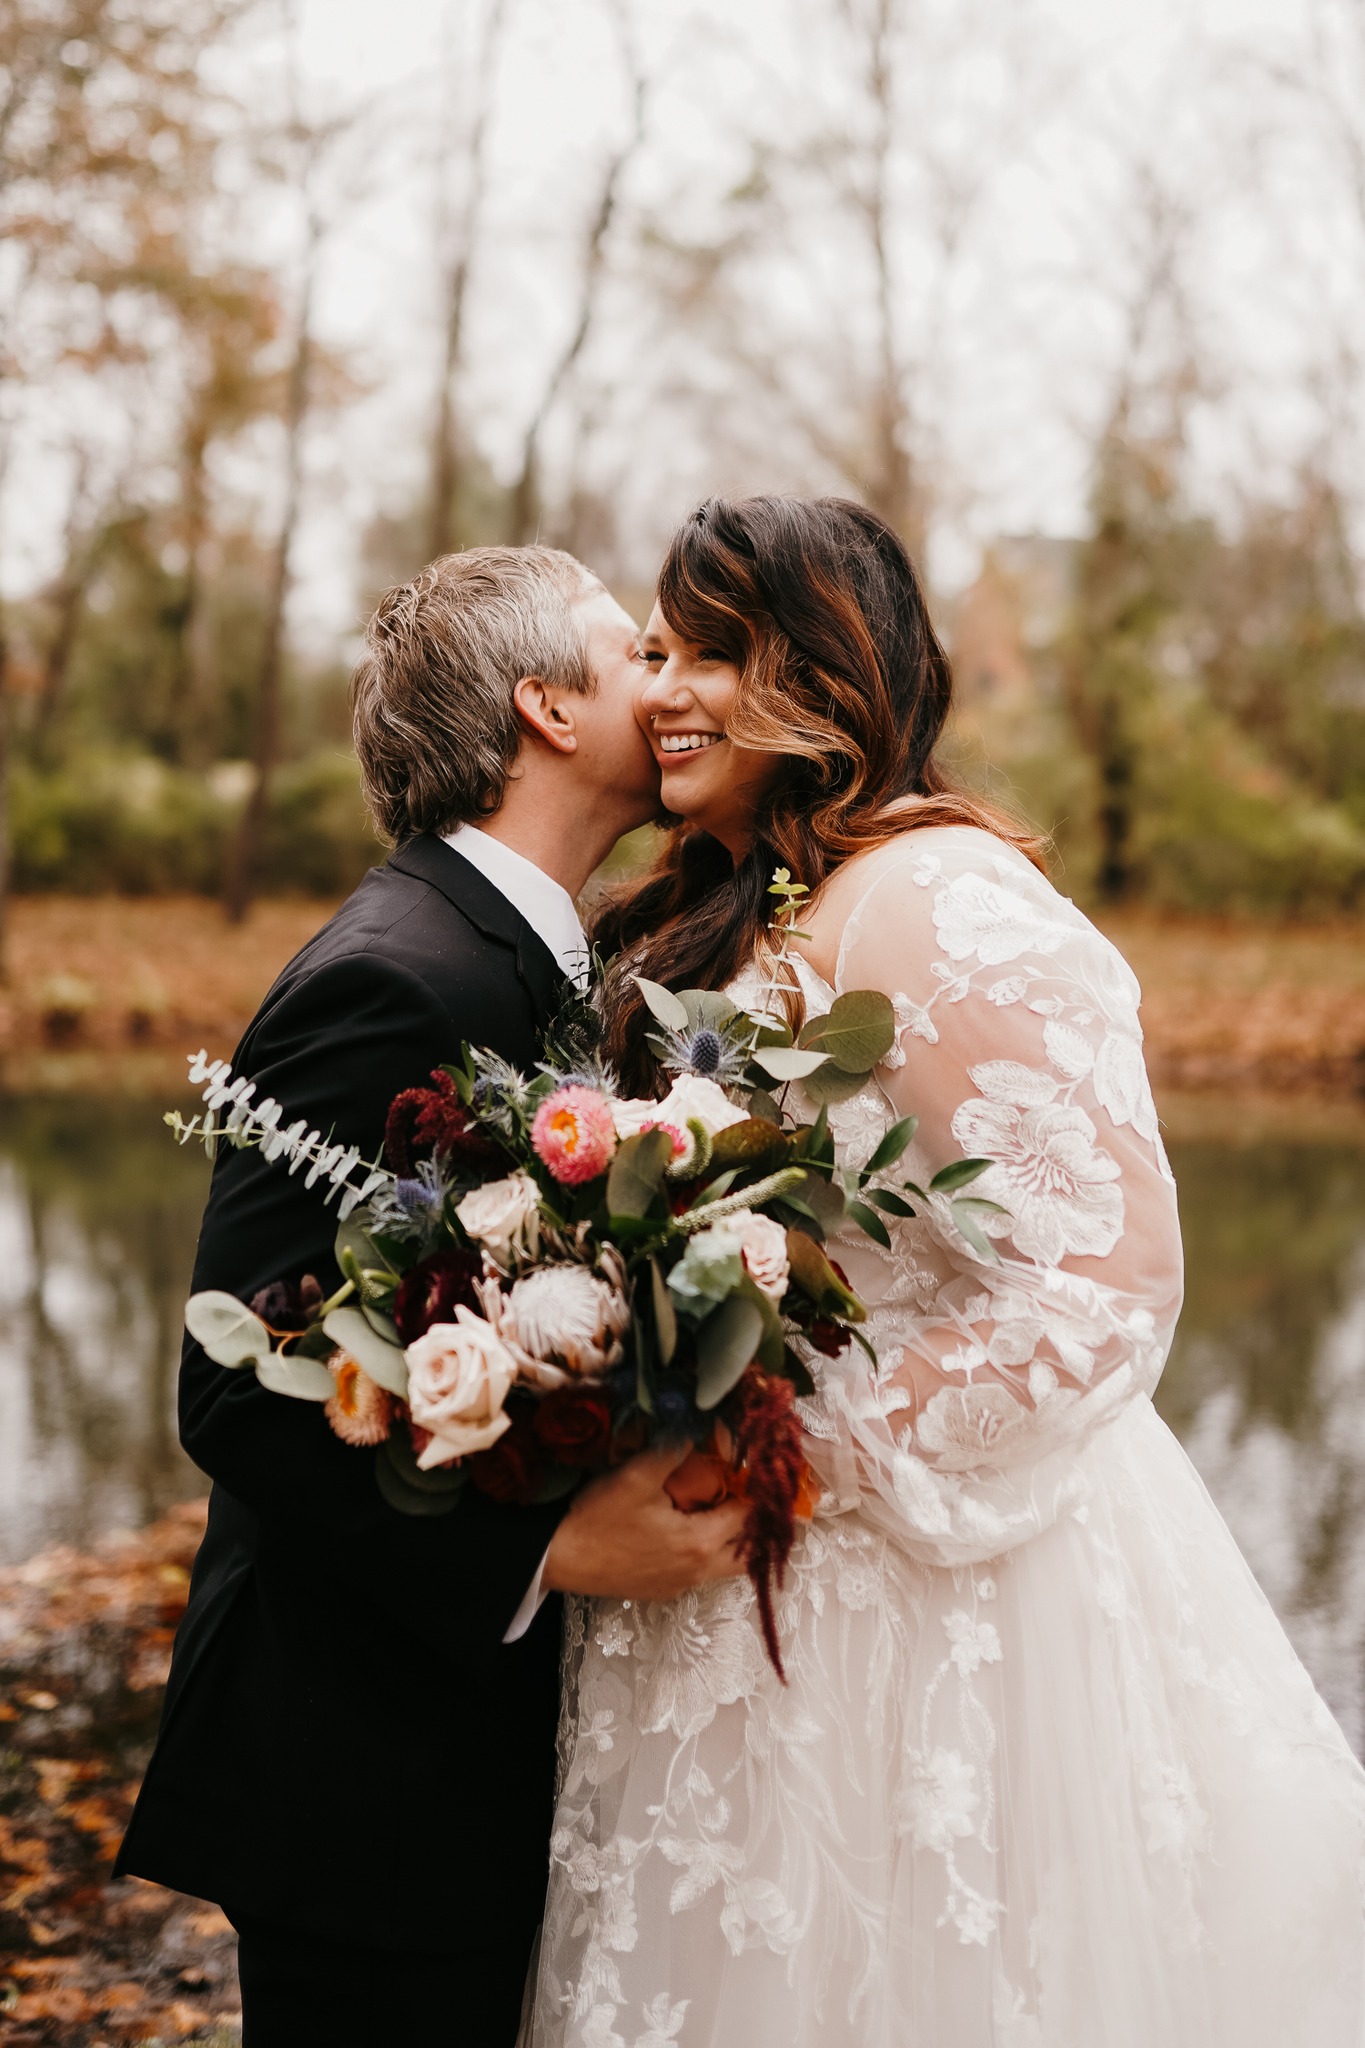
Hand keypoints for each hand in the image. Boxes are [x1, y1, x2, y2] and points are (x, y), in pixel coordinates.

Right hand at [542, 1447, 746, 1601]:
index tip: (762, 1469)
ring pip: (726, 1564)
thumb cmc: (597, 1518)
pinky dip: (708, 1549)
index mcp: (699, 1542)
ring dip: (732, 1537)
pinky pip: (701, 1570)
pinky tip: (690, 1525)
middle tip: (751, 1491)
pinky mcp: (664, 1590)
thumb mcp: (636, 1475)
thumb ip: (675, 1449)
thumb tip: (704, 1425)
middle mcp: (698, 1571)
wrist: (558, 1558)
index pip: (750, 1516)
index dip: (759, 1491)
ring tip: (724, 1504)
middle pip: (749, 1552)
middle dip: (756, 1522)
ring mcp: (681, 1585)